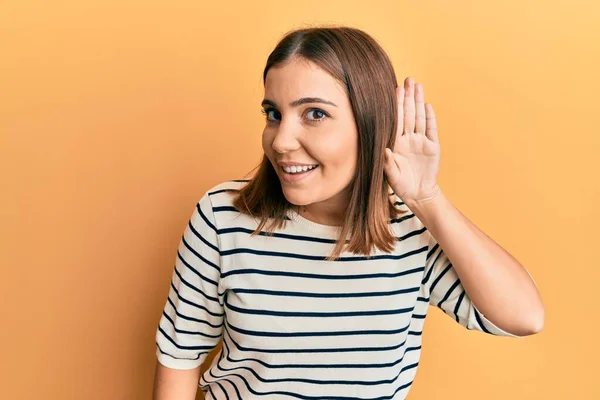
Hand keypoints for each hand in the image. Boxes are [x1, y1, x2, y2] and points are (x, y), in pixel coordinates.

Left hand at [384, 77, 441, 205]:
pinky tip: (427, 105)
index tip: (393, 90)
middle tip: (407, 79)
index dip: (395, 106)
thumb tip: (384, 150)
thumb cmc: (402, 186)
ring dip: (419, 102)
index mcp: (396, 143)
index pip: (395, 120)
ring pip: (419, 118)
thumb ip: (388, 164)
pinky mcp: (433, 147)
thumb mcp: (391, 176)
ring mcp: (421, 141)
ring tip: (417, 86)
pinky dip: (430, 118)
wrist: (419, 195)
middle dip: (407, 97)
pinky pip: (431, 129)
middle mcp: (408, 139)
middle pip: (408, 114)